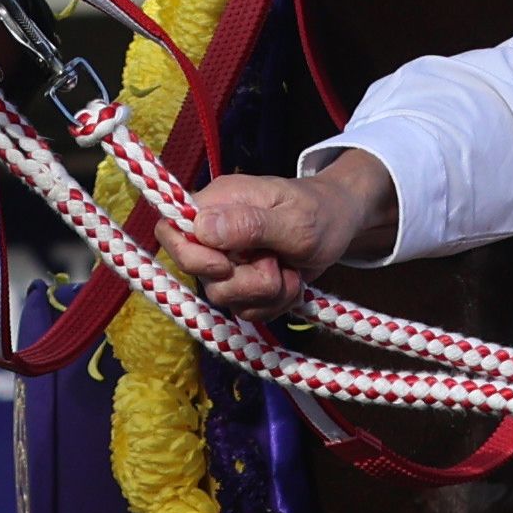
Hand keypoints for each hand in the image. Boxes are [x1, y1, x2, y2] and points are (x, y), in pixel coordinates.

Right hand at [159, 158, 393, 318]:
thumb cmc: (320, 212)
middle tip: (276, 264)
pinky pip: (245, 310)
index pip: (170, 230)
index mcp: (219, 203)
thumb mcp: (294, 219)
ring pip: (224, 297)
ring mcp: (227, 261)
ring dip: (265, 293)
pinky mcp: (243, 284)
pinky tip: (290, 282)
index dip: (189, 255)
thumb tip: (201, 226)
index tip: (225, 264)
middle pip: (200, 274)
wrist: (342, 227)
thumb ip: (249, 224)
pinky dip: (273, 304)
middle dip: (244, 281)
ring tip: (290, 271)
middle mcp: (215, 232)